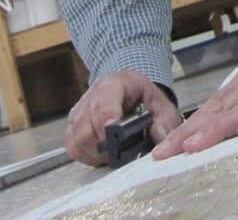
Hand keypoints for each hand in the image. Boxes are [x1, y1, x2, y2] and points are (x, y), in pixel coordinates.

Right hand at [65, 70, 181, 165]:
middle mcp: (94, 93)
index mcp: (117, 83)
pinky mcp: (74, 124)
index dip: (107, 114)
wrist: (133, 94)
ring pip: (76, 136)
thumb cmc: (145, 100)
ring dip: (93, 151)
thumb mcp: (162, 106)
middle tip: (118, 151)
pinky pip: (71, 144)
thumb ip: (165, 122)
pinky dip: (85, 154)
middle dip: (102, 142)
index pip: (106, 97)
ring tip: (111, 153)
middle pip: (86, 122)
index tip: (112, 130)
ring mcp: (81, 109)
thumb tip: (161, 139)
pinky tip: (100, 154)